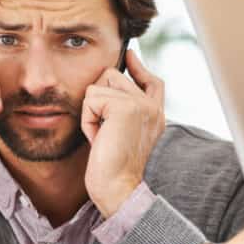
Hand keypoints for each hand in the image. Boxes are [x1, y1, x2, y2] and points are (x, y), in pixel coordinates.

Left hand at [82, 50, 164, 217]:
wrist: (117, 188)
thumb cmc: (112, 168)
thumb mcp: (120, 134)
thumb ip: (121, 111)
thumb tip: (107, 84)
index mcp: (155, 115)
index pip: (151, 81)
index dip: (138, 67)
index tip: (129, 54)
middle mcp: (152, 107)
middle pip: (114, 75)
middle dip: (98, 99)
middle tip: (103, 130)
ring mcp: (141, 104)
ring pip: (100, 84)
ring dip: (91, 111)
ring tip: (101, 135)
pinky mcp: (125, 106)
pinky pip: (91, 98)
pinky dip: (87, 119)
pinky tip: (98, 138)